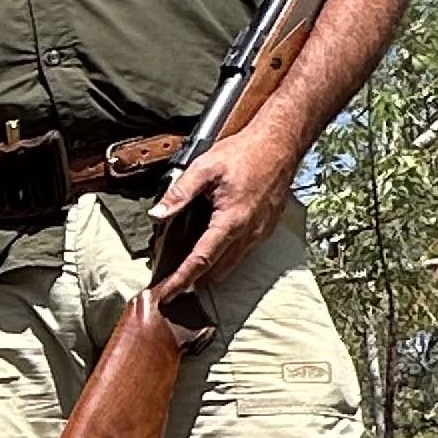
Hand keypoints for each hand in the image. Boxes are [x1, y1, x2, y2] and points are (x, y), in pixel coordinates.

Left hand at [147, 126, 299, 310]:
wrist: (280, 143)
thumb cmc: (245, 152)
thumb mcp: (204, 168)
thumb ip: (179, 193)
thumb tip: (157, 215)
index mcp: (230, 221)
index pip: (200, 262)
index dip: (181, 281)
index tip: (166, 294)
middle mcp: (248, 233)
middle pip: (216, 271)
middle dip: (193, 280)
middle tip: (172, 281)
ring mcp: (260, 233)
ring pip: (231, 264)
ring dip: (210, 271)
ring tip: (188, 268)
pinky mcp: (266, 228)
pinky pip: (243, 252)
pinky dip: (225, 258)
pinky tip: (212, 248)